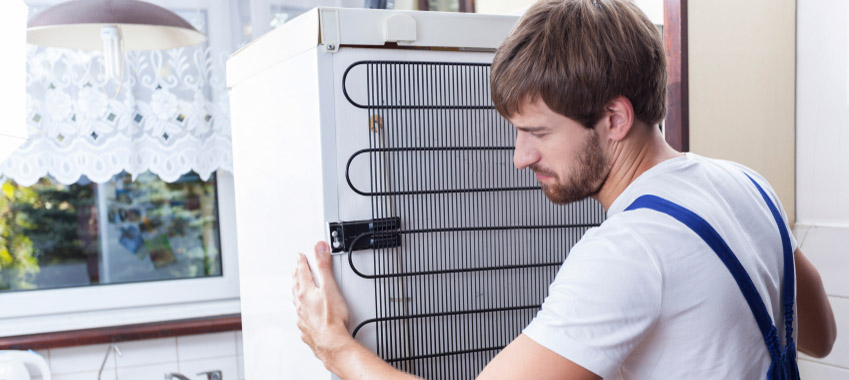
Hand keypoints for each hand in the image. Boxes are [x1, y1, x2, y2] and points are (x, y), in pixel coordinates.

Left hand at [292, 241, 351, 364]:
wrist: (332, 344)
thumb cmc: (332, 319)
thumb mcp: (330, 287)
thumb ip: (324, 266)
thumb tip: (319, 247)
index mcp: (307, 293)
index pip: (302, 273)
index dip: (302, 262)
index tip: (300, 256)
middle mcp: (302, 305)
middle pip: (297, 287)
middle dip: (297, 276)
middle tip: (296, 269)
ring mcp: (303, 318)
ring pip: (297, 303)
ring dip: (297, 293)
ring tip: (297, 289)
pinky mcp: (307, 330)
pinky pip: (301, 318)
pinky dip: (302, 313)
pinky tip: (304, 315)